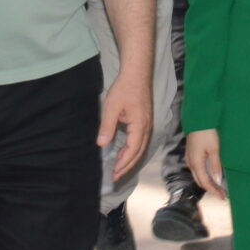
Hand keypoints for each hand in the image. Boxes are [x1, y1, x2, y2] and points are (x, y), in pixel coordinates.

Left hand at [97, 66, 153, 182]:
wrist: (137, 73)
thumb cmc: (125, 88)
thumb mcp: (112, 107)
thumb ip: (107, 127)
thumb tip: (102, 145)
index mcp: (140, 126)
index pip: (132, 150)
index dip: (123, 163)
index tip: (113, 173)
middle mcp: (147, 127)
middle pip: (138, 152)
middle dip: (127, 166)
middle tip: (115, 176)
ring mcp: (147, 124)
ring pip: (140, 147)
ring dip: (130, 159)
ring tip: (118, 167)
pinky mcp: (145, 120)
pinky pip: (140, 140)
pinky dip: (132, 149)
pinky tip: (123, 151)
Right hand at [186, 127, 224, 198]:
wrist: (198, 119)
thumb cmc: (207, 133)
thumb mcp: (214, 149)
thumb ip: (215, 166)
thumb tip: (218, 181)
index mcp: (196, 163)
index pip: (205, 183)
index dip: (214, 191)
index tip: (223, 197)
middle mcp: (191, 163)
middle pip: (200, 181)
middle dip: (211, 189)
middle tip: (222, 194)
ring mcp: (190, 158)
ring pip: (198, 175)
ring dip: (207, 182)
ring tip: (218, 186)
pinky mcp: (191, 154)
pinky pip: (197, 169)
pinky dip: (204, 175)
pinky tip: (211, 174)